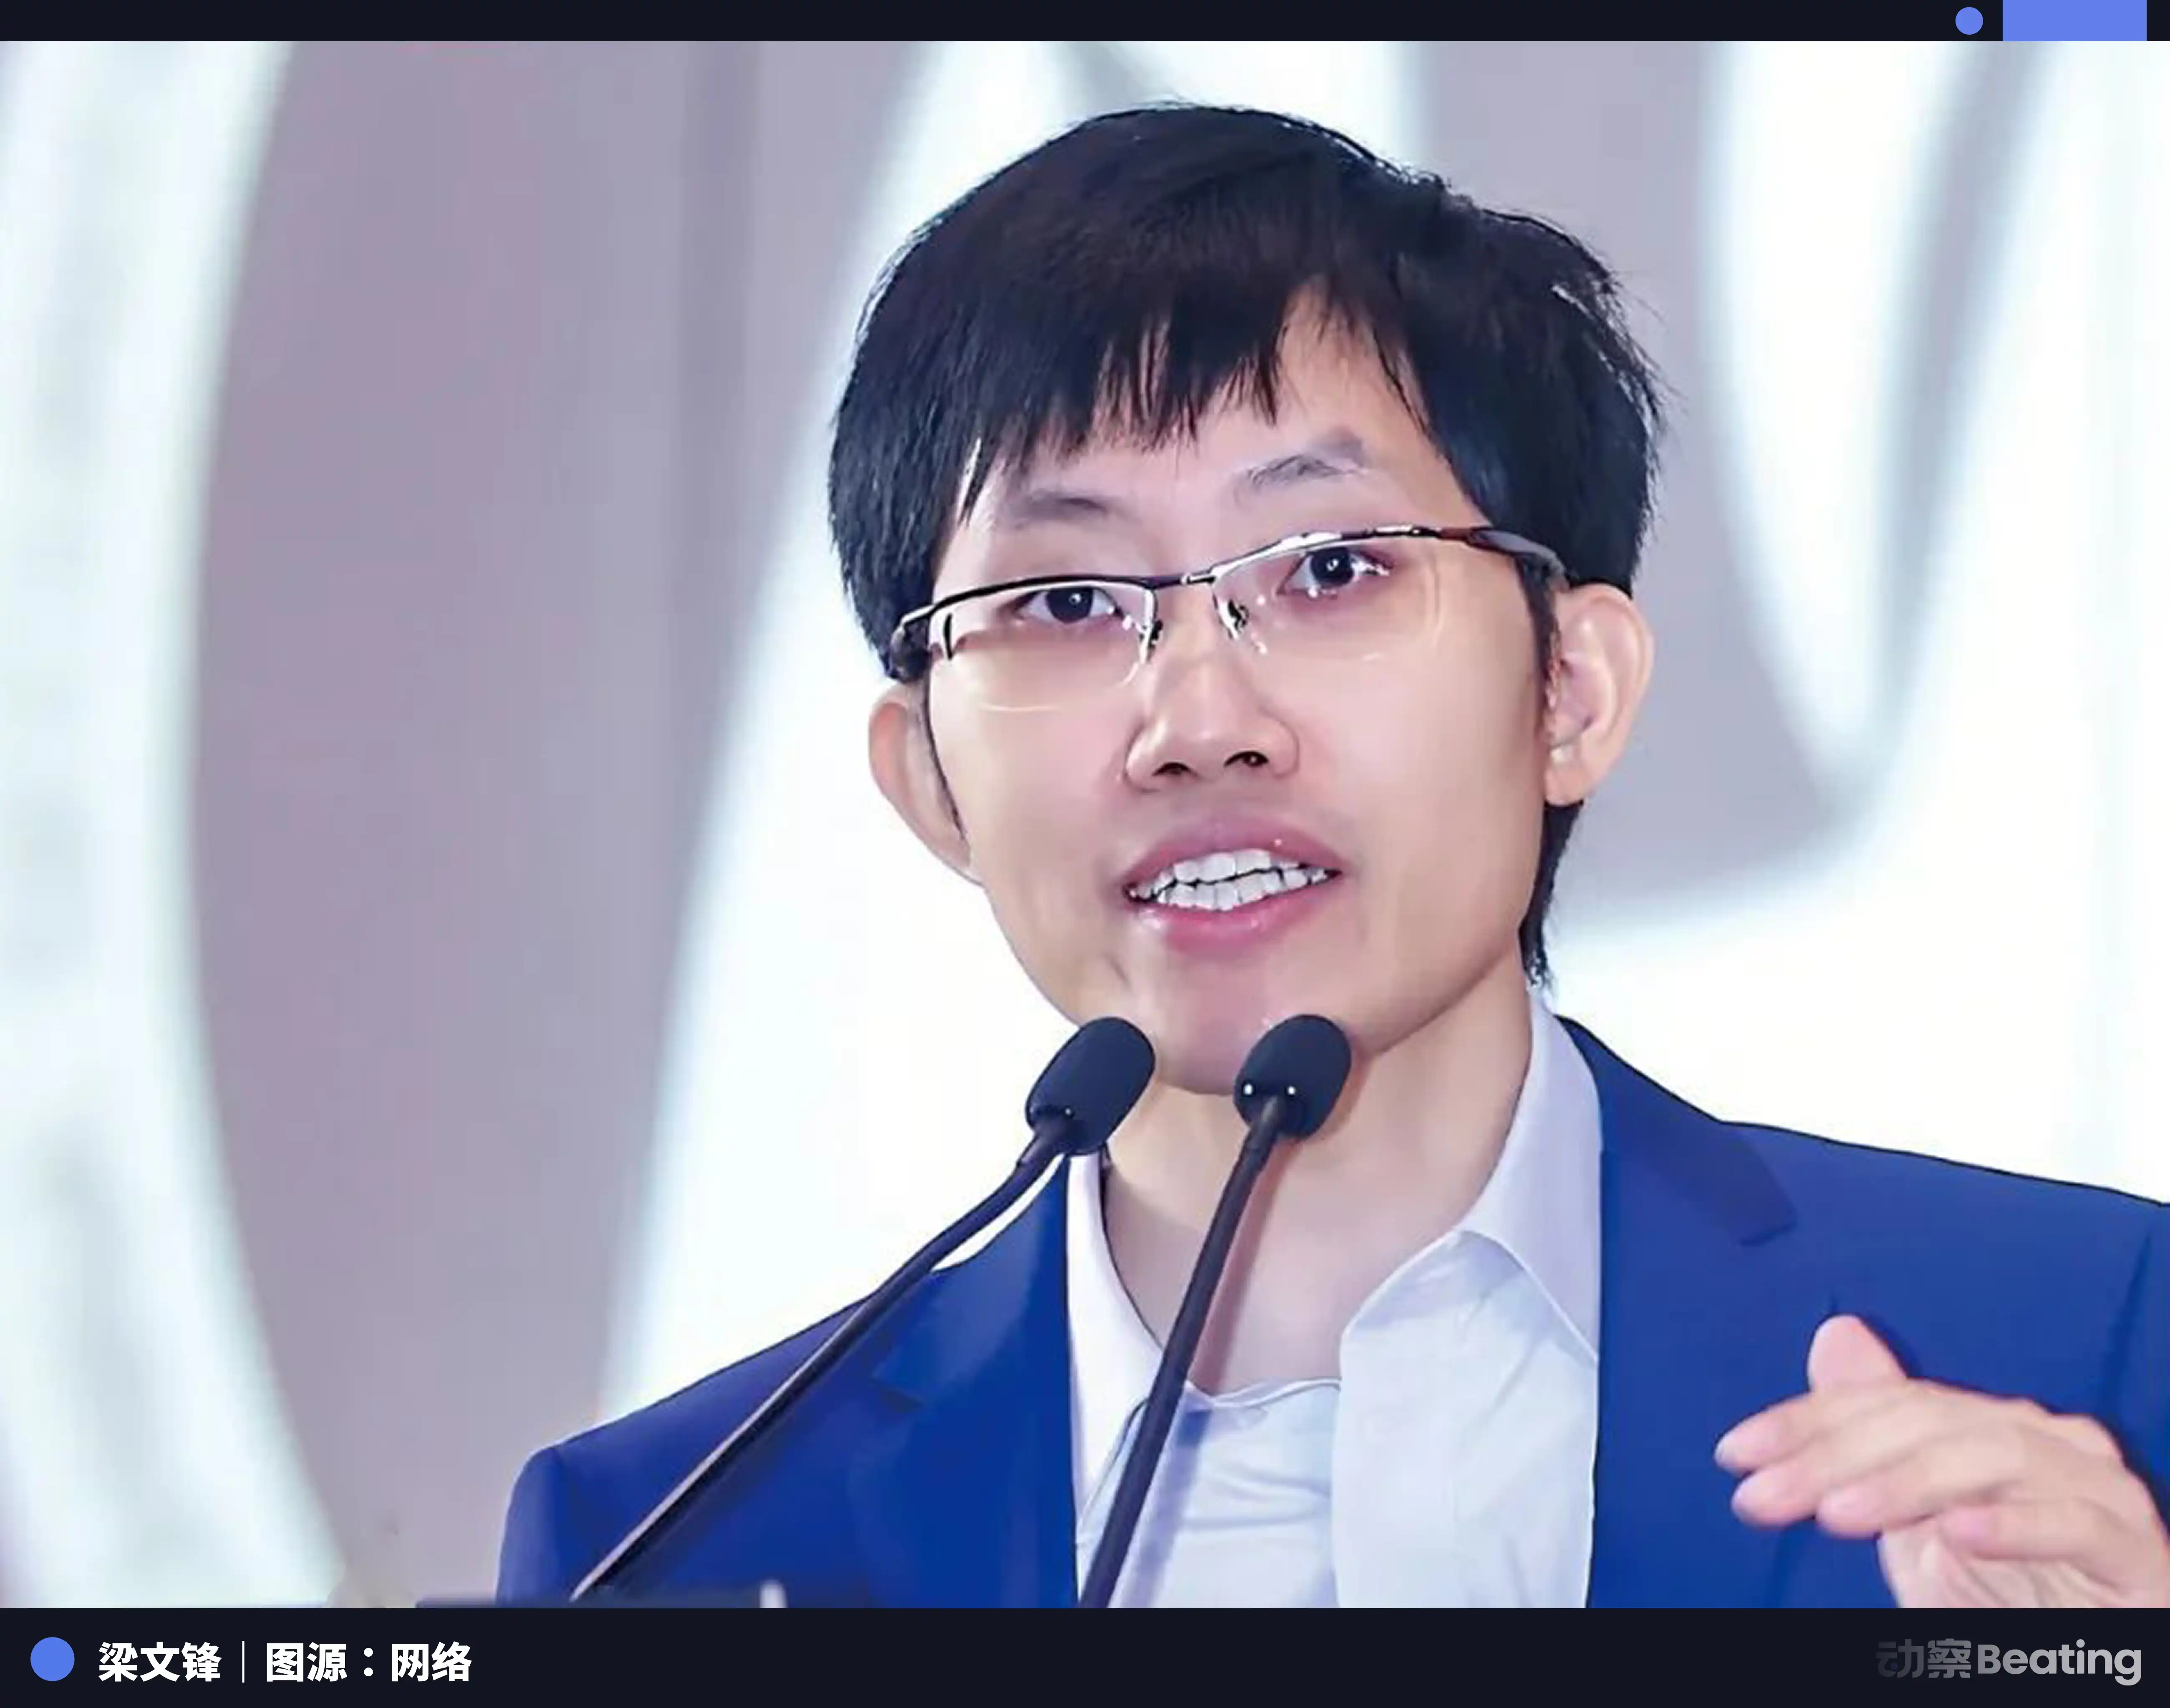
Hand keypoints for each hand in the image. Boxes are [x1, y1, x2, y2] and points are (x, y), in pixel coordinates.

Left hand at [1715, 1314, 2169, 1607]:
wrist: (2101, 1658)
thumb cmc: (2011, 1595)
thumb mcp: (1921, 1522)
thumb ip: (1879, 1434)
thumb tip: (1836, 1336)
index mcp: (1995, 1428)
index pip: (1888, 1405)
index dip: (1806, 1422)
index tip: (1735, 1453)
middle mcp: (2052, 1443)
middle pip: (1929, 1424)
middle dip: (1833, 1457)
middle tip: (1762, 1495)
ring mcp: (2102, 1493)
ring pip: (1994, 1460)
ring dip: (1904, 1485)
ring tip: (1835, 1513)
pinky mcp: (2138, 1554)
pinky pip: (2079, 1525)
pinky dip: (2017, 1526)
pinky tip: (1956, 1535)